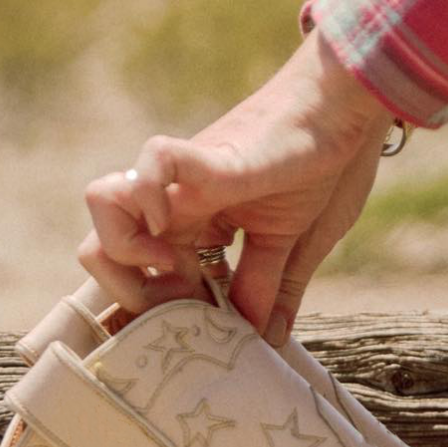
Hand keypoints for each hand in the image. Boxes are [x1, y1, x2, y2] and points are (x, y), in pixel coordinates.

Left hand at [79, 30, 393, 343]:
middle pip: (99, 252)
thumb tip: (265, 338)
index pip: (141, 279)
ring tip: (174, 264)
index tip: (193, 333)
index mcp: (194, 230)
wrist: (348, 109)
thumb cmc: (325, 167)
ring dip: (124, 248)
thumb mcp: (296, 245)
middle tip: (182, 305)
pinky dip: (148, 192)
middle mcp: (176, 206)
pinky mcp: (207, 156)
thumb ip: (272, 288)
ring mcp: (184, 180)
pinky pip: (151, 162)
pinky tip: (174, 223)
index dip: (153, 315)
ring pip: (102, 205)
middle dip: (128, 294)